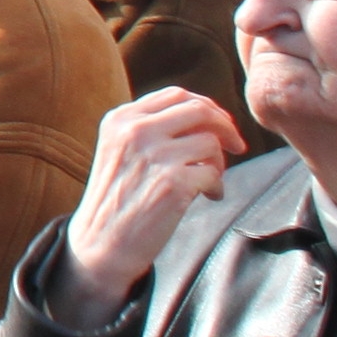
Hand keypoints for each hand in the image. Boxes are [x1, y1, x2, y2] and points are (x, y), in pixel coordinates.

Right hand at [52, 89, 247, 323]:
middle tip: (236, 145)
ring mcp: (154, 155)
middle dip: (225, 126)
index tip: (218, 125)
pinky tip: (207, 197)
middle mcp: (135, 131)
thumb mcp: (121, 150)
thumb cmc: (118, 199)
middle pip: (199, 110)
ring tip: (210, 182)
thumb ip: (151, 129)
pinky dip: (217, 186)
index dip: (206, 106)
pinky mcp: (173, 182)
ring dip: (219, 163)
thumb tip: (206, 117)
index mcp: (121, 119)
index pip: (176, 94)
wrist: (100, 242)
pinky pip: (214, 172)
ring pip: (211, 142)